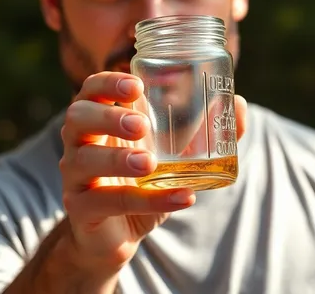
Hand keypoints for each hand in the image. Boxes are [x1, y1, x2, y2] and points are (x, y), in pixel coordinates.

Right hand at [59, 71, 247, 277]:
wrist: (118, 232)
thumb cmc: (142, 180)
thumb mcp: (172, 152)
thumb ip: (205, 129)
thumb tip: (239, 103)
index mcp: (100, 120)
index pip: (91, 90)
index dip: (107, 82)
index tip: (136, 86)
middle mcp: (80, 143)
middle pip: (77, 117)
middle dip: (107, 116)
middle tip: (140, 124)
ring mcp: (76, 177)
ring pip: (83, 160)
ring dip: (117, 159)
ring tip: (149, 163)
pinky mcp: (81, 209)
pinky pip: (108, 202)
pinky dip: (148, 201)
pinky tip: (181, 199)